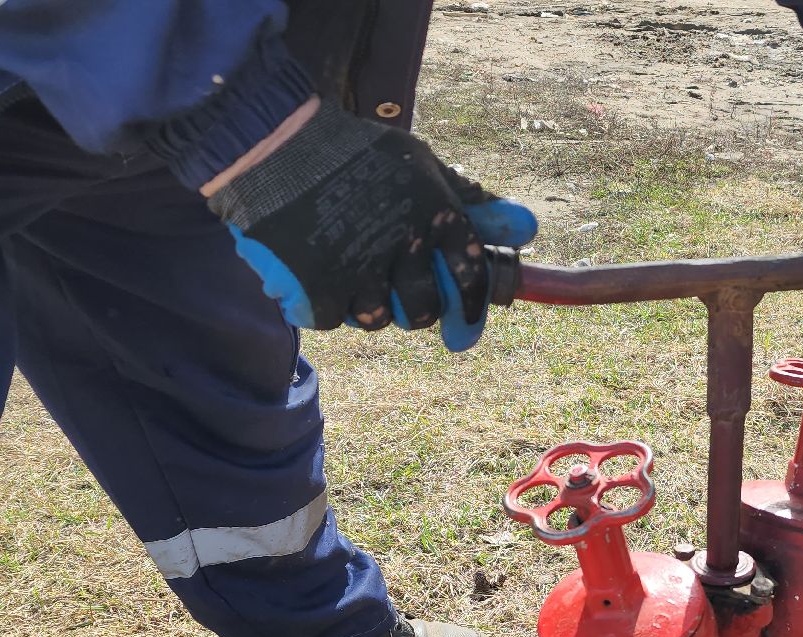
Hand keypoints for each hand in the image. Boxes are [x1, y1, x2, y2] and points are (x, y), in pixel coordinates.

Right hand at [207, 104, 536, 350]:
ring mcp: (357, 275)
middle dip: (417, 306)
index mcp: (435, 219)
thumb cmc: (353, 152)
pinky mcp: (315, 292)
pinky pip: (333, 319)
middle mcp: (402, 251)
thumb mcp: (420, 165)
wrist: (274, 145)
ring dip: (370, 302)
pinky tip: (318, 267)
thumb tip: (528, 228)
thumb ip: (471, 202)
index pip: (470, 281)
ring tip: (353, 267)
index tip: (465, 324)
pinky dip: (328, 301)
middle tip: (396, 285)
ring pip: (378, 320)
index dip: (472, 309)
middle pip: (424, 313)